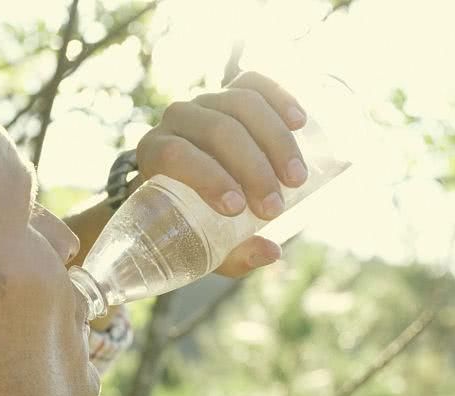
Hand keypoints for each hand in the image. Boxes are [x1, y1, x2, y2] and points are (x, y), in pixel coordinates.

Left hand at [135, 71, 308, 277]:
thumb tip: (271, 252)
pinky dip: (279, 97)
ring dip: (275, 141)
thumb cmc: (191, 220)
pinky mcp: (233, 94)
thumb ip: (232, 253)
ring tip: (297, 178)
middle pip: (217, 130)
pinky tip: (300, 122)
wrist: (187, 188)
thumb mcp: (202, 243)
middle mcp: (177, 120)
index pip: (177, 154)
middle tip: (275, 207)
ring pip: (241, 104)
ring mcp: (207, 101)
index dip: (208, 177)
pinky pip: (255, 83)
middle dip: (252, 168)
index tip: (238, 209)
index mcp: (155, 152)